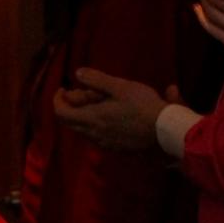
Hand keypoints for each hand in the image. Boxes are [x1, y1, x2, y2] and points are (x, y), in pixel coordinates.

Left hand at [52, 68, 173, 151]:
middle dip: (68, 107)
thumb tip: (77, 73)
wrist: (166, 133)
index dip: (57, 99)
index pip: (60, 113)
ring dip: (82, 116)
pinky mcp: (116, 149)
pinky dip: (94, 125)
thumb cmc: (143, 106)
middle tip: (78, 92)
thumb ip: (96, 80)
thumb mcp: (120, 87)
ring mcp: (105, 144)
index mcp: (91, 119)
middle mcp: (94, 134)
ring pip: (83, 130)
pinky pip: (96, 137)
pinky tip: (108, 116)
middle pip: (69, 123)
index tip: (63, 88)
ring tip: (96, 101)